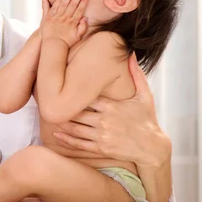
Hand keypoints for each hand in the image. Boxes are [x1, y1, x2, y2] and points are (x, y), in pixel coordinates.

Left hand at [40, 0, 89, 47]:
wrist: (53, 45)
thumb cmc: (66, 41)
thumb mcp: (78, 37)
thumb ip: (83, 27)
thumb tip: (85, 18)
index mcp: (72, 22)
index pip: (80, 9)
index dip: (84, 1)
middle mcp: (65, 18)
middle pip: (72, 4)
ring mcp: (56, 17)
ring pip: (63, 4)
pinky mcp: (48, 17)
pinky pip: (51, 7)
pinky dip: (54, 0)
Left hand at [52, 53, 171, 167]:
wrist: (152, 148)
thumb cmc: (148, 120)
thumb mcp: (145, 95)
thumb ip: (136, 74)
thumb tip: (131, 53)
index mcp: (112, 106)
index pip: (86, 96)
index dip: (72, 91)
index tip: (62, 85)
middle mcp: (104, 120)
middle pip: (77, 111)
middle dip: (63, 106)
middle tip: (49, 100)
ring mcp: (102, 135)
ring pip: (75, 127)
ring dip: (61, 121)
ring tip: (49, 115)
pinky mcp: (101, 148)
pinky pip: (79, 143)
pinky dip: (66, 139)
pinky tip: (56, 134)